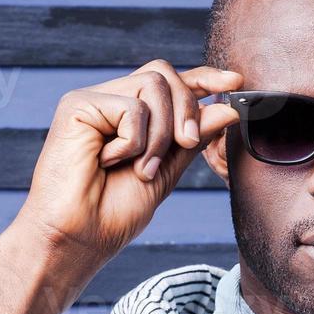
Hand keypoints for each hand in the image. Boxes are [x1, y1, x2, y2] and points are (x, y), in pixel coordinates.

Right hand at [13, 60, 242, 266]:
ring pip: (153, 85)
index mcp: (130, 117)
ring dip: (160, 135)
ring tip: (140, 168)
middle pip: (165, 76)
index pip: (171, 83)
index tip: (235, 84)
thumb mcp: (166, 173)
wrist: (78, 238)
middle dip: (187, 110)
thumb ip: (193, 139)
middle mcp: (111, 102)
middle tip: (186, 145)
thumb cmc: (112, 214)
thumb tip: (228, 108)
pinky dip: (133, 142)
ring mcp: (93, 101)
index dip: (204, 78)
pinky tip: (108, 162)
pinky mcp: (77, 105)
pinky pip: (131, 107)